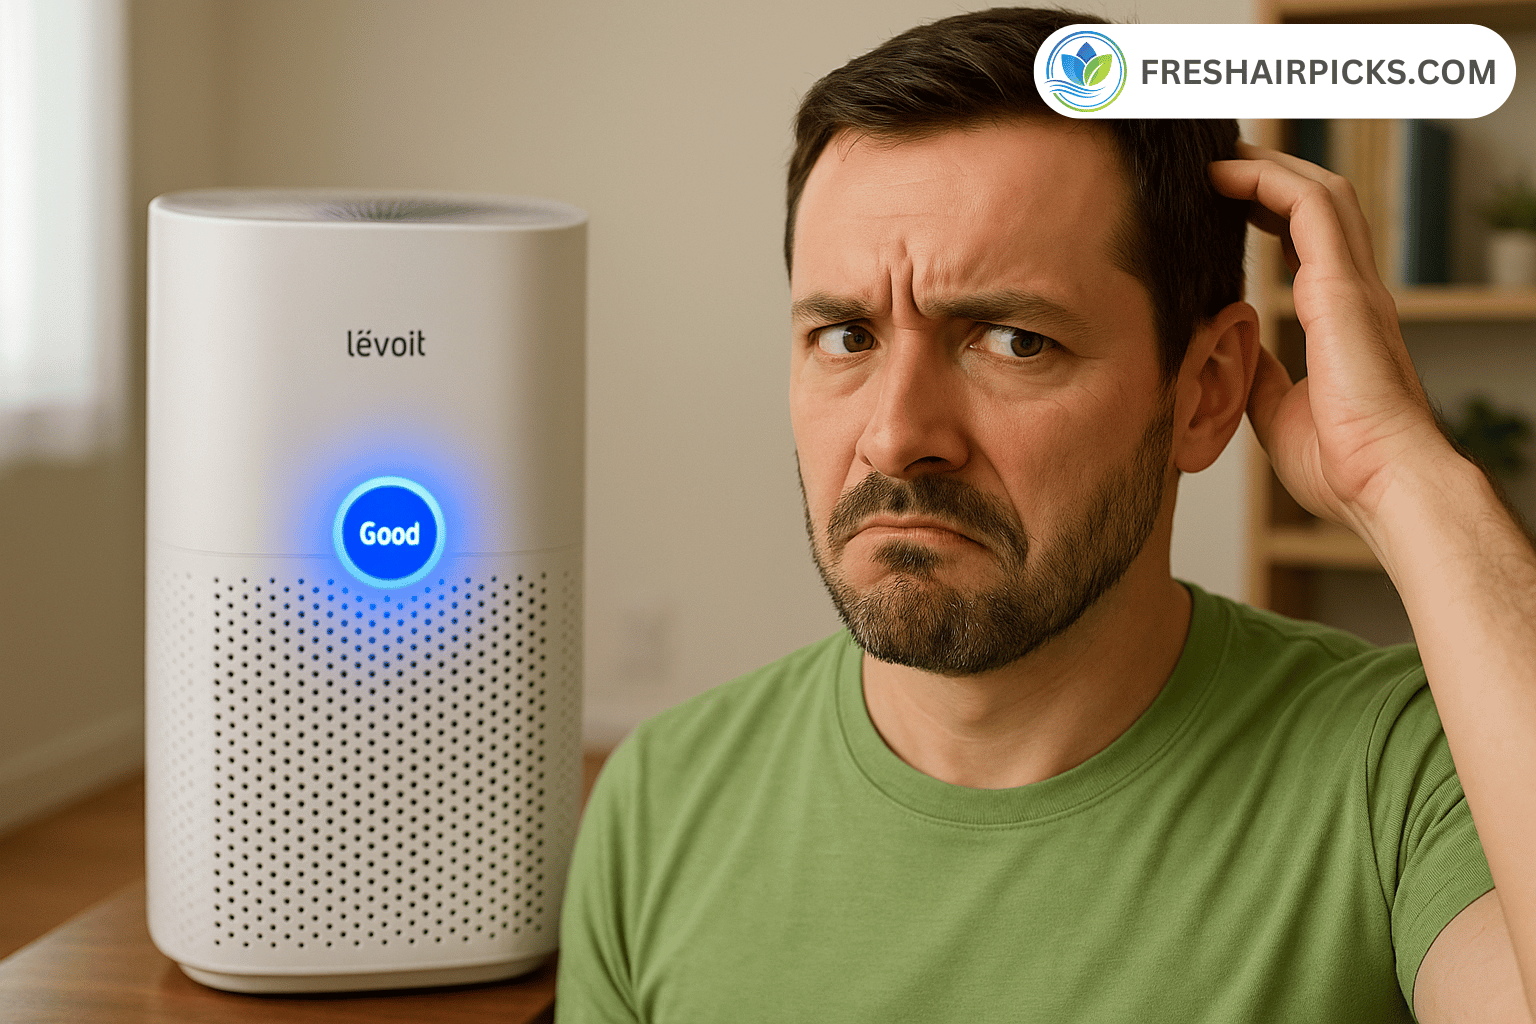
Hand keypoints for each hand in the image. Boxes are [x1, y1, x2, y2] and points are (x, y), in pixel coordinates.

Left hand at [1209, 141, 1454, 534]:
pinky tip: (1224, 175)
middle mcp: (1354, 292)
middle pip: (1319, 202)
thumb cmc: (1345, 466)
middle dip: (1270, 170)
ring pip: (1319, 191)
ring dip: (1267, 164)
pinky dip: (1267, 181)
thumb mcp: (1277, 413)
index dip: (1270, 206)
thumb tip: (1233, 352)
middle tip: (1217, 159)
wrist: (1384, 484)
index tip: (1224, 198)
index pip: (1311, 239)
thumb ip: (1259, 375)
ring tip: (1216, 154)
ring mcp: (1354, 286)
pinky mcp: (1343, 288)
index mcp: (1342, 318)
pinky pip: (1308, 208)